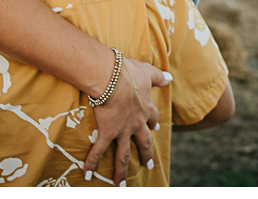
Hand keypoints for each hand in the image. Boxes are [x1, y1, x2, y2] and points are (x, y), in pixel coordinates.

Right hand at [83, 58, 170, 185]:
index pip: (152, 117)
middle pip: (143, 143)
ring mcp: (122, 131)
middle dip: (145, 154)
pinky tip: (87, 174)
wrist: (113, 78)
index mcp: (145, 107)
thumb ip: (158, 76)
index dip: (154, 123)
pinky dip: (92, 163)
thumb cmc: (129, 72)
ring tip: (121, 185)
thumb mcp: (147, 72)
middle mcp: (136, 123)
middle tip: (148, 165)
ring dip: (121, 171)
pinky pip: (99, 151)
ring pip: (123, 155)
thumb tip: (170, 78)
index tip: (157, 128)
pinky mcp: (107, 133)